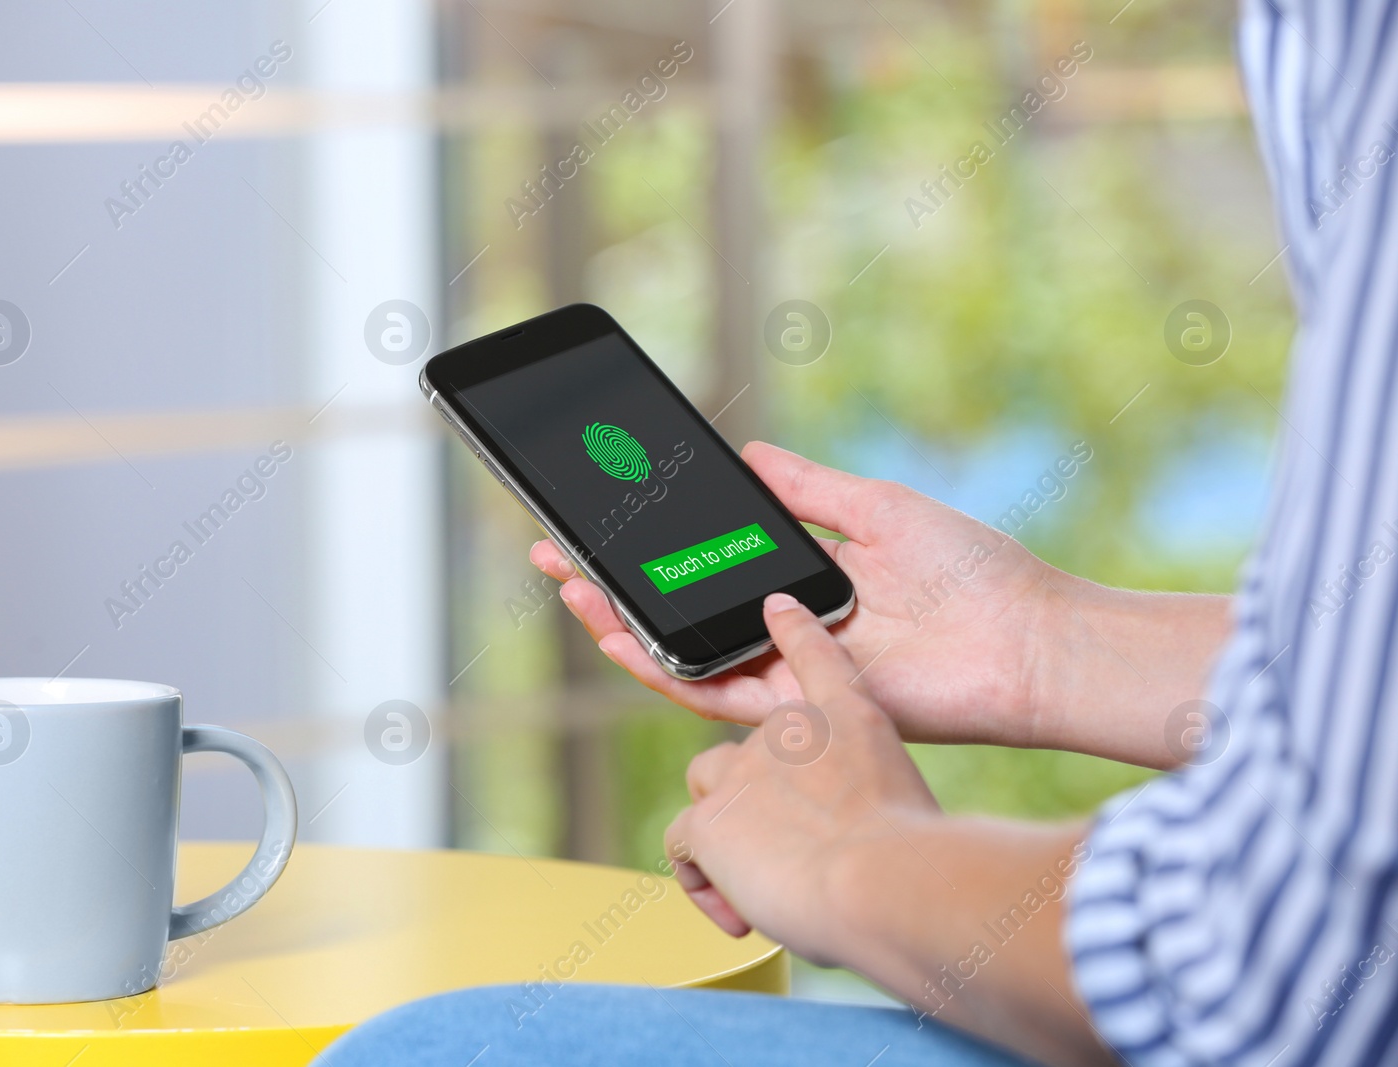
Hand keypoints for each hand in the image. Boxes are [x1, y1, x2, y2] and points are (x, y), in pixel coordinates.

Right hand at [531, 441, 1058, 744]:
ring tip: (571, 587)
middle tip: (558, 554)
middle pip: (680, 614)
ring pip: (681, 658)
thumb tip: (750, 452)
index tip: (607, 516)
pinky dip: (662, 668)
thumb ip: (806, 490)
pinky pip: (713, 693)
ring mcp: (787, 674)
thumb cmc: (970, 572)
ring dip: (619, 628)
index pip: (707, 567)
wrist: (1025, 642)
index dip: (652, 549)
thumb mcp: (875, 510)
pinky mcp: (794, 710)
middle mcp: (785, 631)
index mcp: (803, 584)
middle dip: (613, 588)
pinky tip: (619, 635)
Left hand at [665, 592, 940, 960]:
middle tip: (797, 860)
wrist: (886, 880)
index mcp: (849, 719)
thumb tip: (855, 849)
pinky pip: (681, 847)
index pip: (815, 656)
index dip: (795, 630)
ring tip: (765, 888)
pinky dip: (703, 884)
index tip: (778, 608)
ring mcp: (742, 770)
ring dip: (726, 838)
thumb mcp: (910, 809)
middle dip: (757, 803)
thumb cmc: (915, 862)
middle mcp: (788, 732)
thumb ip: (875, 808)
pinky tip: (739, 914)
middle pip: (748, 752)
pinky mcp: (709, 818)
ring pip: (705, 792)